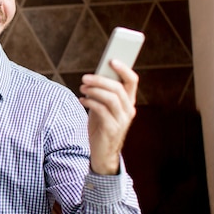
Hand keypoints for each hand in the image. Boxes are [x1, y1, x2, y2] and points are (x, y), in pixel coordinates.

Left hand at [79, 60, 137, 174]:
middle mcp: (128, 110)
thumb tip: (94, 76)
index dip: (123, 69)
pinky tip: (82, 100)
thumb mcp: (103, 107)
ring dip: (94, 90)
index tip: (111, 60)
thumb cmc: (101, 126)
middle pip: (118, 88)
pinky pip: (101, 110)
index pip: (132, 81)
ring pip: (111, 98)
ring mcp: (122, 120)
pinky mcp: (112, 129)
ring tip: (82, 88)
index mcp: (128, 102)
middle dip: (100, 80)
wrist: (102, 153)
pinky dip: (90, 102)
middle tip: (85, 78)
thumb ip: (103, 94)